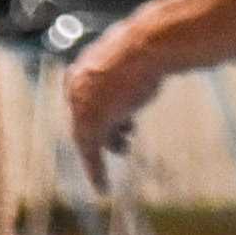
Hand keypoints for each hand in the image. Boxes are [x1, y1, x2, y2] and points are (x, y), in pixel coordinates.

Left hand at [65, 20, 168, 192]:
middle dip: (104, 131)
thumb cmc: (149, 46)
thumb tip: (159, 56)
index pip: (85, 97)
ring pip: (87, 137)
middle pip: (86, 118)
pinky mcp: (89, 123)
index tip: (115, 122)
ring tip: (124, 149)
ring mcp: (81, 104)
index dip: (101, 112)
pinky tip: (102, 188)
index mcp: (84, 68)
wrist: (147, 47)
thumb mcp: (138, 57)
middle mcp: (77, 87)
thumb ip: (136, 65)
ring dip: (106, 146)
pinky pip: (89, 153)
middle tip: (120, 143)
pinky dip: (95, 171)